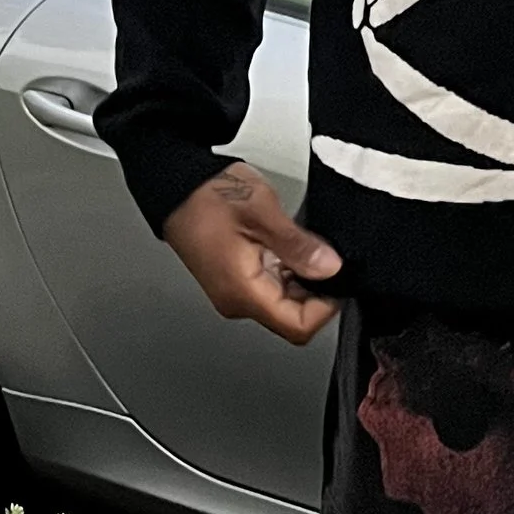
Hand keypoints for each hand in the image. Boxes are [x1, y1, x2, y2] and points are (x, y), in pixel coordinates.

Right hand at [164, 161, 341, 342]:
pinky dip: (287, 274)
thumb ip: (298, 245)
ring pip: (283, 304)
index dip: (325, 308)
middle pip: (291, 318)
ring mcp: (234, 292)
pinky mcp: (234, 281)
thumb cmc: (207, 196)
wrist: (175, 186)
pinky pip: (270, 289)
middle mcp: (236, 300)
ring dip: (302, 281)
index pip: (297, 327)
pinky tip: (289, 248)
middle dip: (316, 292)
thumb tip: (330, 268)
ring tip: (304, 247)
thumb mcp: (262, 212)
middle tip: (325, 258)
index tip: (338, 279)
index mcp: (243, 291)